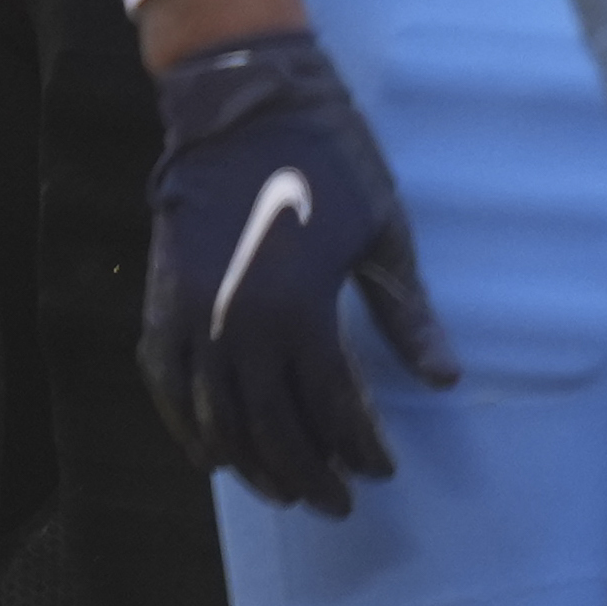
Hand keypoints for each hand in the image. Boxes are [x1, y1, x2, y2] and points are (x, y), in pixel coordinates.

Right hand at [141, 26, 459, 514]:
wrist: (242, 103)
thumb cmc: (327, 161)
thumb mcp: (383, 236)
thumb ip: (407, 316)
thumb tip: (443, 381)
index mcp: (299, 313)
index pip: (332, 410)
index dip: (361, 448)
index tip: (383, 470)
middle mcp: (237, 327)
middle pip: (271, 430)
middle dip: (309, 474)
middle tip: (337, 501)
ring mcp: (192, 315)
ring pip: (216, 418)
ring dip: (251, 463)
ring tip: (282, 489)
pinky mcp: (163, 299)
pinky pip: (166, 383)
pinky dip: (185, 425)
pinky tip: (209, 454)